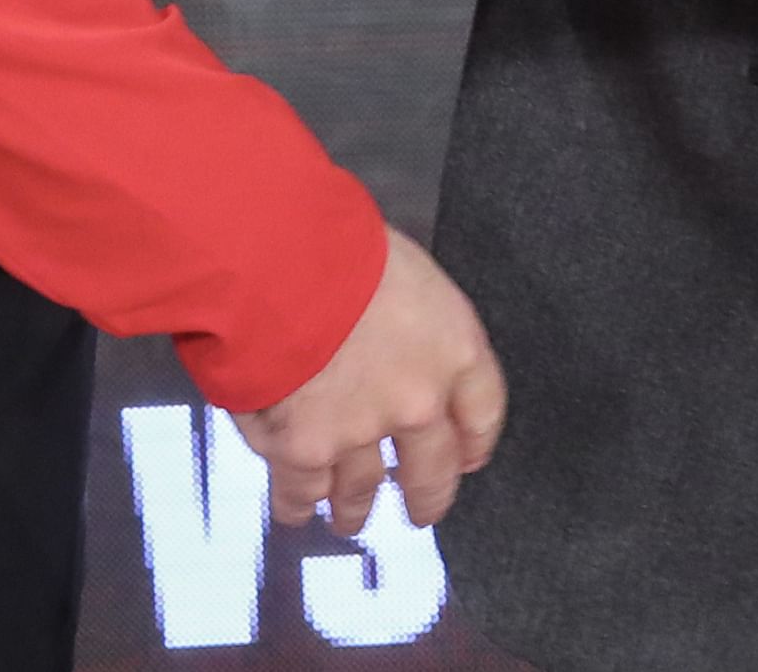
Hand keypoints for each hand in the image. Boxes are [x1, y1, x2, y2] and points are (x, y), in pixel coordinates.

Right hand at [237, 227, 507, 530]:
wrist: (275, 257)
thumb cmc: (333, 238)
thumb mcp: (401, 265)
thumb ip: (407, 316)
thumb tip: (384, 333)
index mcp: (454, 348)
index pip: (481, 414)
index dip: (472, 442)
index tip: (466, 459)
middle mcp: (417, 403)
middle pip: (432, 471)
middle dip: (425, 495)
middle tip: (420, 508)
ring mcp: (359, 432)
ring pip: (361, 490)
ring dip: (354, 508)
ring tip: (349, 519)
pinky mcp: (301, 449)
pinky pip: (300, 492)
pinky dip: (295, 505)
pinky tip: (294, 511)